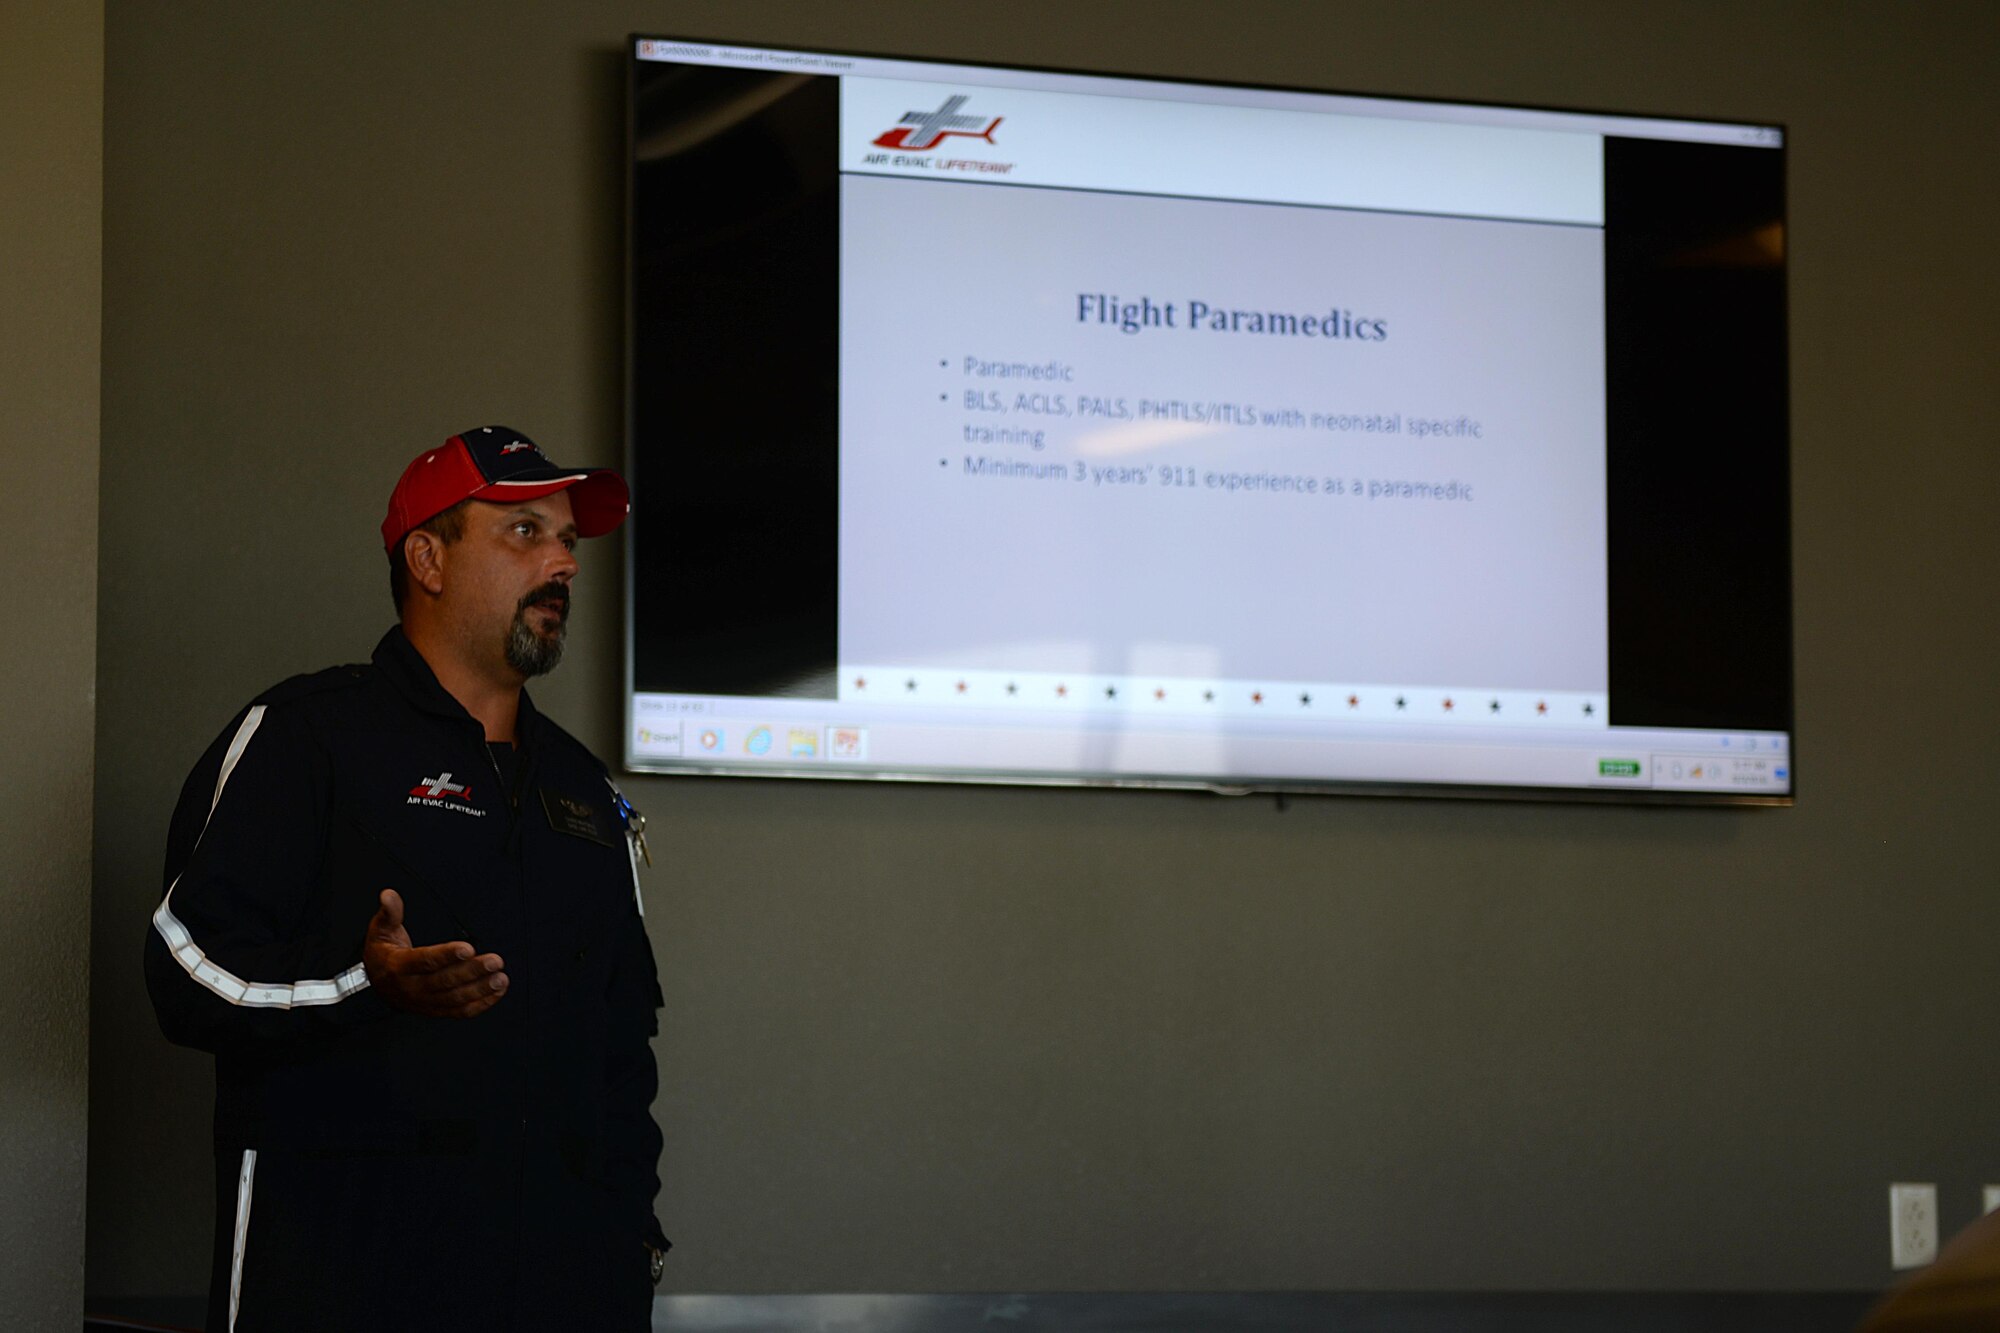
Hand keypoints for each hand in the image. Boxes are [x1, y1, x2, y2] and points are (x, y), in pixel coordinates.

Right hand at [362, 889, 507, 1017]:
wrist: (374, 986)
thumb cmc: (382, 955)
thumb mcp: (380, 931)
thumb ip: (390, 912)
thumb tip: (388, 895)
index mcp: (399, 966)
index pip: (425, 961)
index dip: (447, 955)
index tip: (468, 948)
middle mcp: (413, 987)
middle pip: (445, 981)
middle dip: (473, 971)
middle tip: (494, 961)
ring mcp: (425, 1002)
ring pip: (455, 998)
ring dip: (481, 989)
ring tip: (500, 978)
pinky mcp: (436, 1010)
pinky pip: (460, 1012)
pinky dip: (481, 1004)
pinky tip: (497, 992)